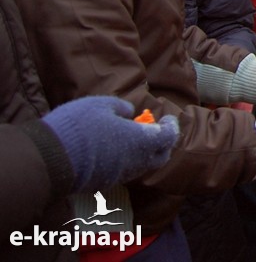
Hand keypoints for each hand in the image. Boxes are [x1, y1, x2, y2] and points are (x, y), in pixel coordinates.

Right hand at [42, 96, 179, 192]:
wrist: (51, 158)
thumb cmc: (79, 126)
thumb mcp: (101, 105)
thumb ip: (121, 108)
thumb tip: (131, 113)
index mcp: (140, 141)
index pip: (168, 137)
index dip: (172, 127)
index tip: (168, 118)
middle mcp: (135, 162)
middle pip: (160, 157)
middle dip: (163, 143)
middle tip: (156, 130)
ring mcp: (120, 175)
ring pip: (142, 167)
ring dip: (144, 153)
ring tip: (134, 138)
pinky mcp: (105, 183)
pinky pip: (124, 172)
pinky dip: (127, 161)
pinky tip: (116, 150)